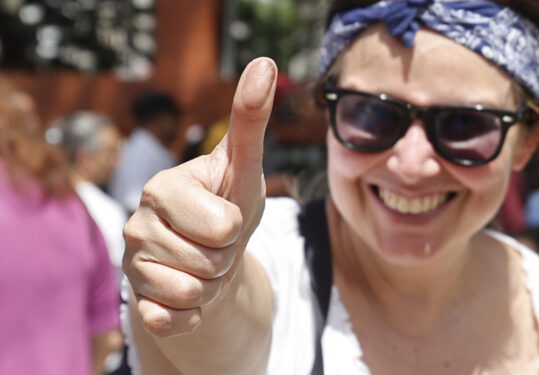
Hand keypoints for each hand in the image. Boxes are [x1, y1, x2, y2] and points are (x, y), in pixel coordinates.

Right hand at [123, 58, 277, 337]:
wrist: (213, 252)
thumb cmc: (230, 203)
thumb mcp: (246, 165)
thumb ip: (251, 119)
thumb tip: (264, 62)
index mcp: (162, 187)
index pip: (223, 226)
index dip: (235, 226)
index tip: (225, 213)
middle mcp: (137, 224)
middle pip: (211, 261)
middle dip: (226, 256)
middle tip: (216, 242)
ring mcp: (133, 264)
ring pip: (194, 292)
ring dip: (211, 284)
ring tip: (203, 262)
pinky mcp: (137, 300)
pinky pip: (172, 319)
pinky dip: (193, 314)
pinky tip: (188, 294)